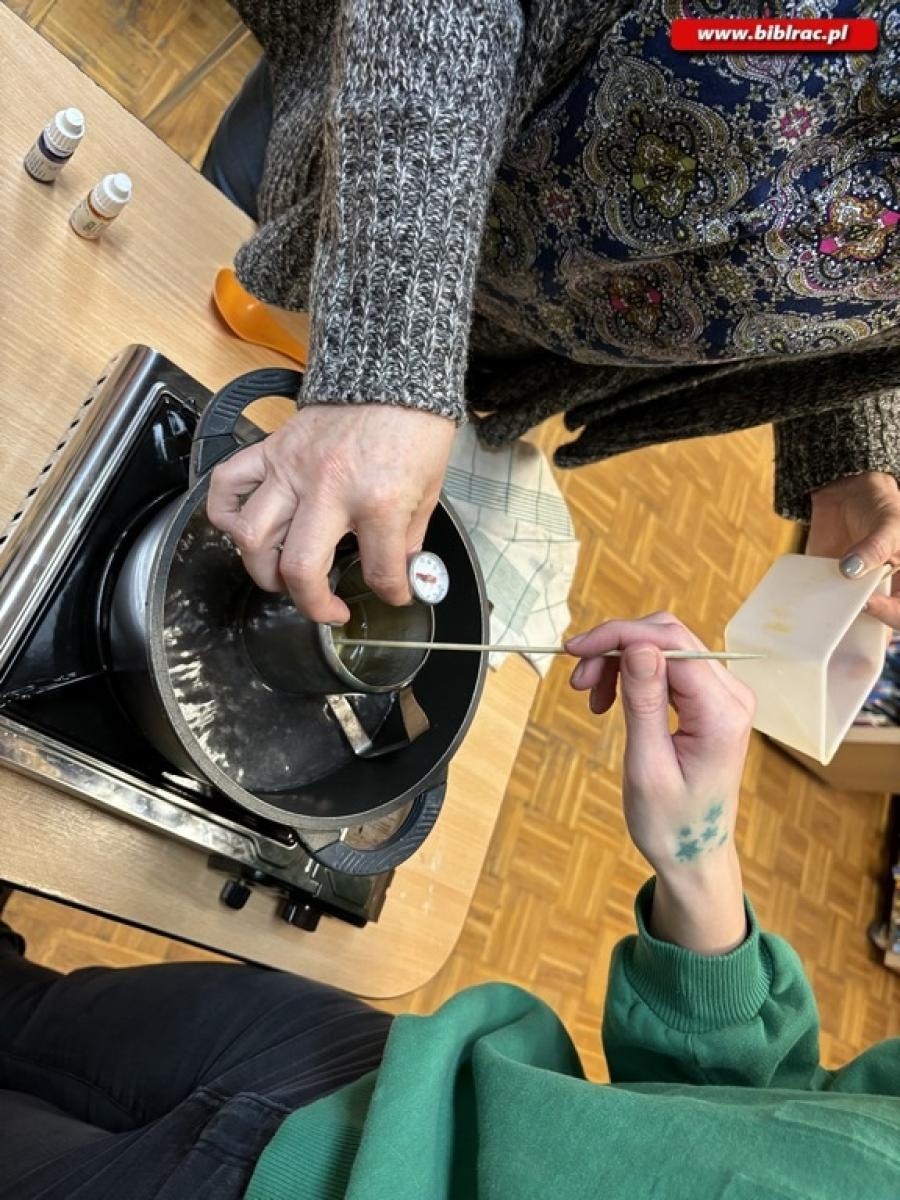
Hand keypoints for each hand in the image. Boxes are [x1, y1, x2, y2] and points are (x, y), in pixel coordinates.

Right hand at [207, 405, 455, 623]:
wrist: (393, 367)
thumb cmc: (414, 425)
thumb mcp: (429, 489)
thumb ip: (409, 536)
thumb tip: (398, 570)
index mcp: (378, 501)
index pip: (379, 572)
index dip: (391, 594)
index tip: (392, 595)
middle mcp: (329, 490)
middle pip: (298, 569)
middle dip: (311, 603)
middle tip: (324, 605)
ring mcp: (292, 469)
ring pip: (252, 536)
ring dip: (262, 568)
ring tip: (283, 574)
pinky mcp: (271, 449)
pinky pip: (228, 484)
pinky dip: (225, 511)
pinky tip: (243, 528)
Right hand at [567, 614, 754, 952]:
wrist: (693, 854)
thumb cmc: (671, 824)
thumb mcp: (647, 766)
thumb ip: (644, 702)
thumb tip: (638, 646)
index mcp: (721, 713)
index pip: (671, 645)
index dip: (620, 637)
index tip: (576, 650)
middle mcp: (731, 695)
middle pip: (668, 637)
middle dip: (616, 647)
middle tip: (578, 679)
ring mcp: (723, 695)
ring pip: (664, 646)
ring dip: (620, 659)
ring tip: (589, 694)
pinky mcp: (709, 700)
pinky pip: (668, 665)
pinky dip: (632, 672)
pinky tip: (609, 698)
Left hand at [808, 471, 899, 627]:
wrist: (848, 494)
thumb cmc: (879, 507)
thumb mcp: (887, 523)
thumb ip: (874, 547)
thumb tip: (851, 569)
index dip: (890, 614)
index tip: (868, 603)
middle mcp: (882, 595)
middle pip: (877, 628)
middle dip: (861, 636)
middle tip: (841, 632)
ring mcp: (854, 595)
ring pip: (847, 622)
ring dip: (833, 628)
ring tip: (818, 635)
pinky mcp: (829, 590)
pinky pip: (821, 607)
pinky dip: (812, 614)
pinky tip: (801, 618)